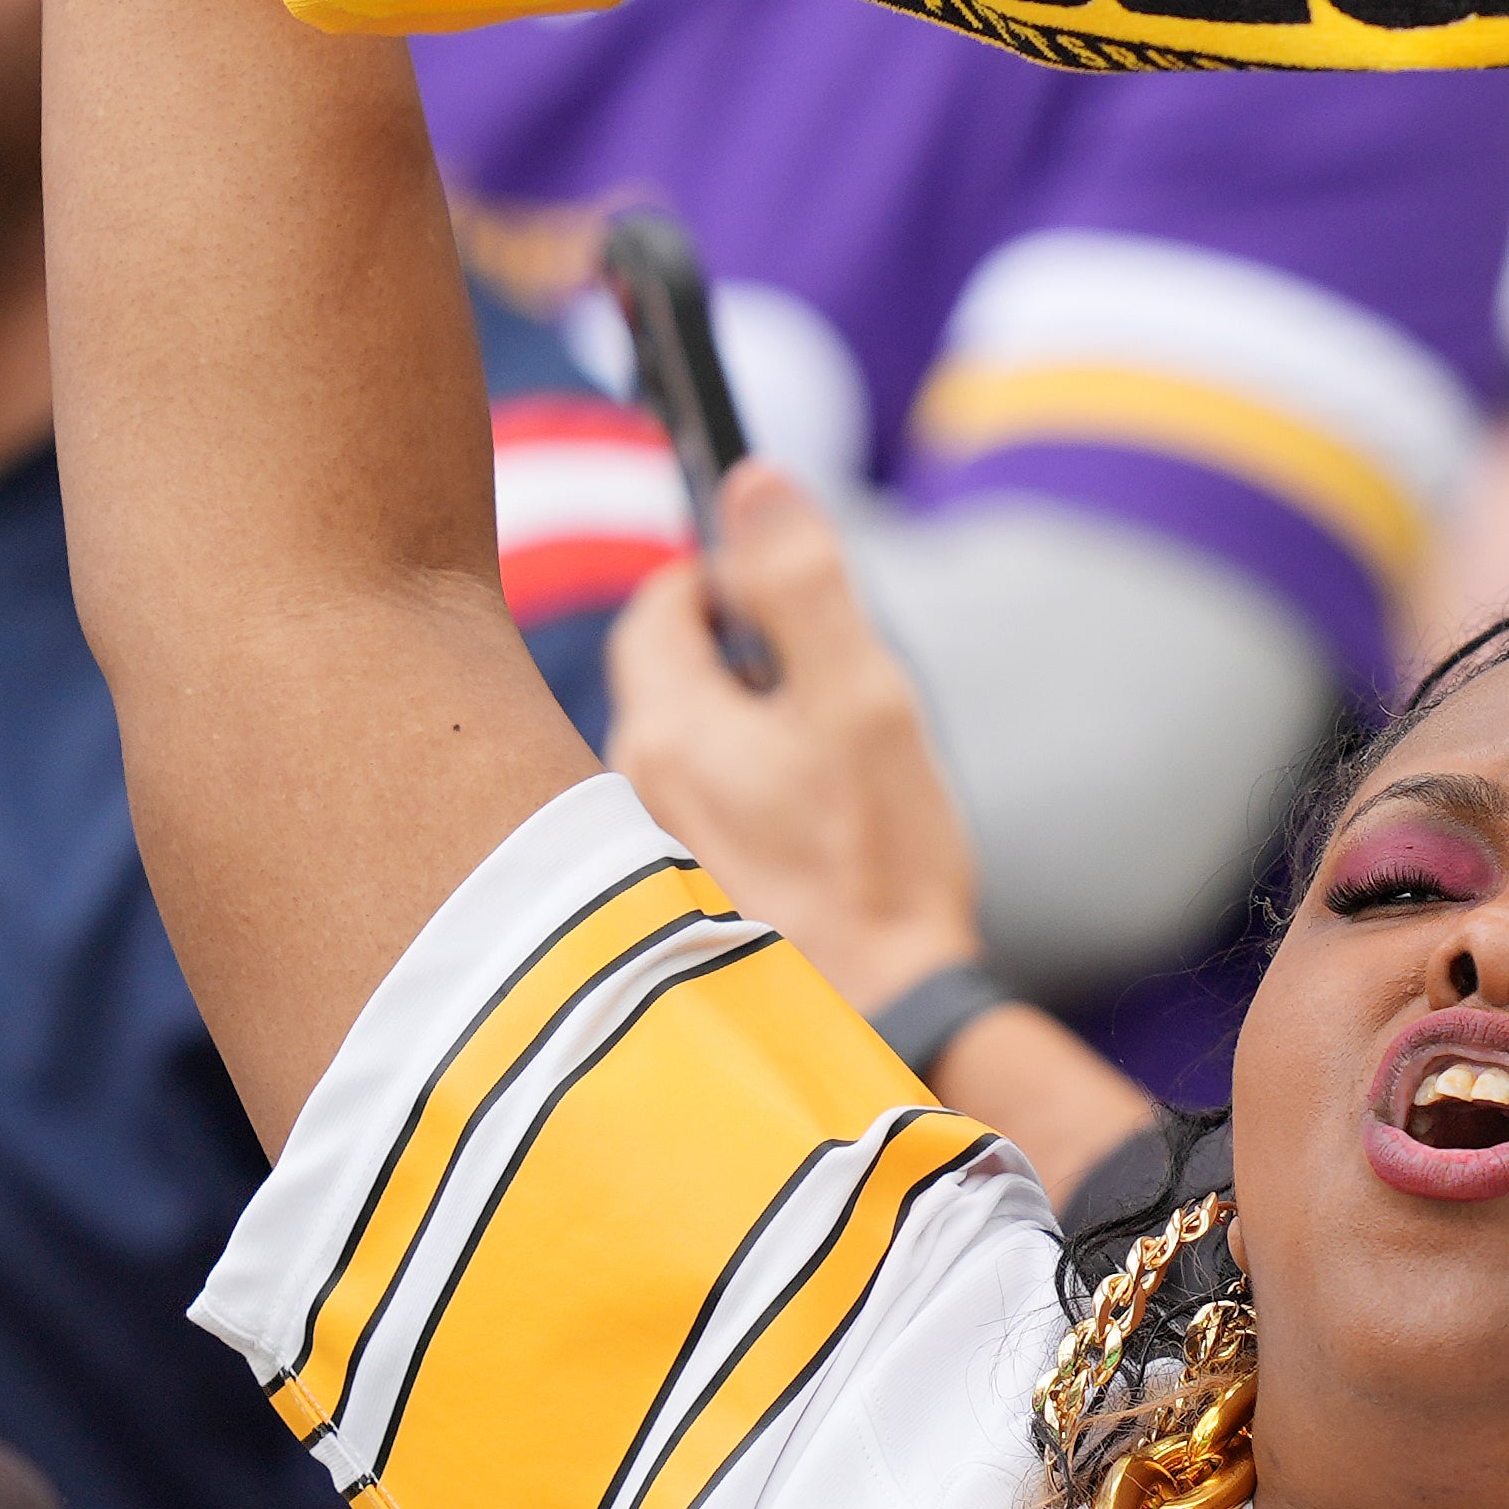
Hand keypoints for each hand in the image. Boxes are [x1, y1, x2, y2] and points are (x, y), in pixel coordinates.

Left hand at [604, 460, 987, 1005]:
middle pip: (666, 678)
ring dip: (742, 740)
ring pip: (681, 752)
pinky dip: (740, 807)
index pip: (659, 605)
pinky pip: (690, 819)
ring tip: (826, 783)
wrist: (881, 1026)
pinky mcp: (665, 906)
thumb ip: (801, 583)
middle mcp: (627, 787)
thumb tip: (754, 482)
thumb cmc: (878, 865)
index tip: (794, 610)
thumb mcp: (859, 699)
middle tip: (826, 701)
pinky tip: (805, 848)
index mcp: (664, 724)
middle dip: (739, 665)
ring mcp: (640, 854)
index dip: (727, 583)